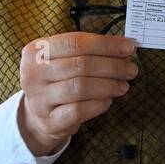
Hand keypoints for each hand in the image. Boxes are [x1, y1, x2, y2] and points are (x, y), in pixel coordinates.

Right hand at [17, 32, 138, 155]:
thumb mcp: (66, 61)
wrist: (40, 116)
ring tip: (123, 85)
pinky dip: (99, 104)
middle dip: (112, 66)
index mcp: (36, 51)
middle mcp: (33, 74)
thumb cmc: (57, 82)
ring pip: (80, 87)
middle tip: (130, 70)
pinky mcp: (49, 121)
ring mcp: (39, 99)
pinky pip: (79, 110)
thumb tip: (125, 48)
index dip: (106, 45)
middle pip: (81, 64)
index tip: (128, 48)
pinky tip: (108, 100)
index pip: (75, 42)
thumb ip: (92, 52)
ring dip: (109, 85)